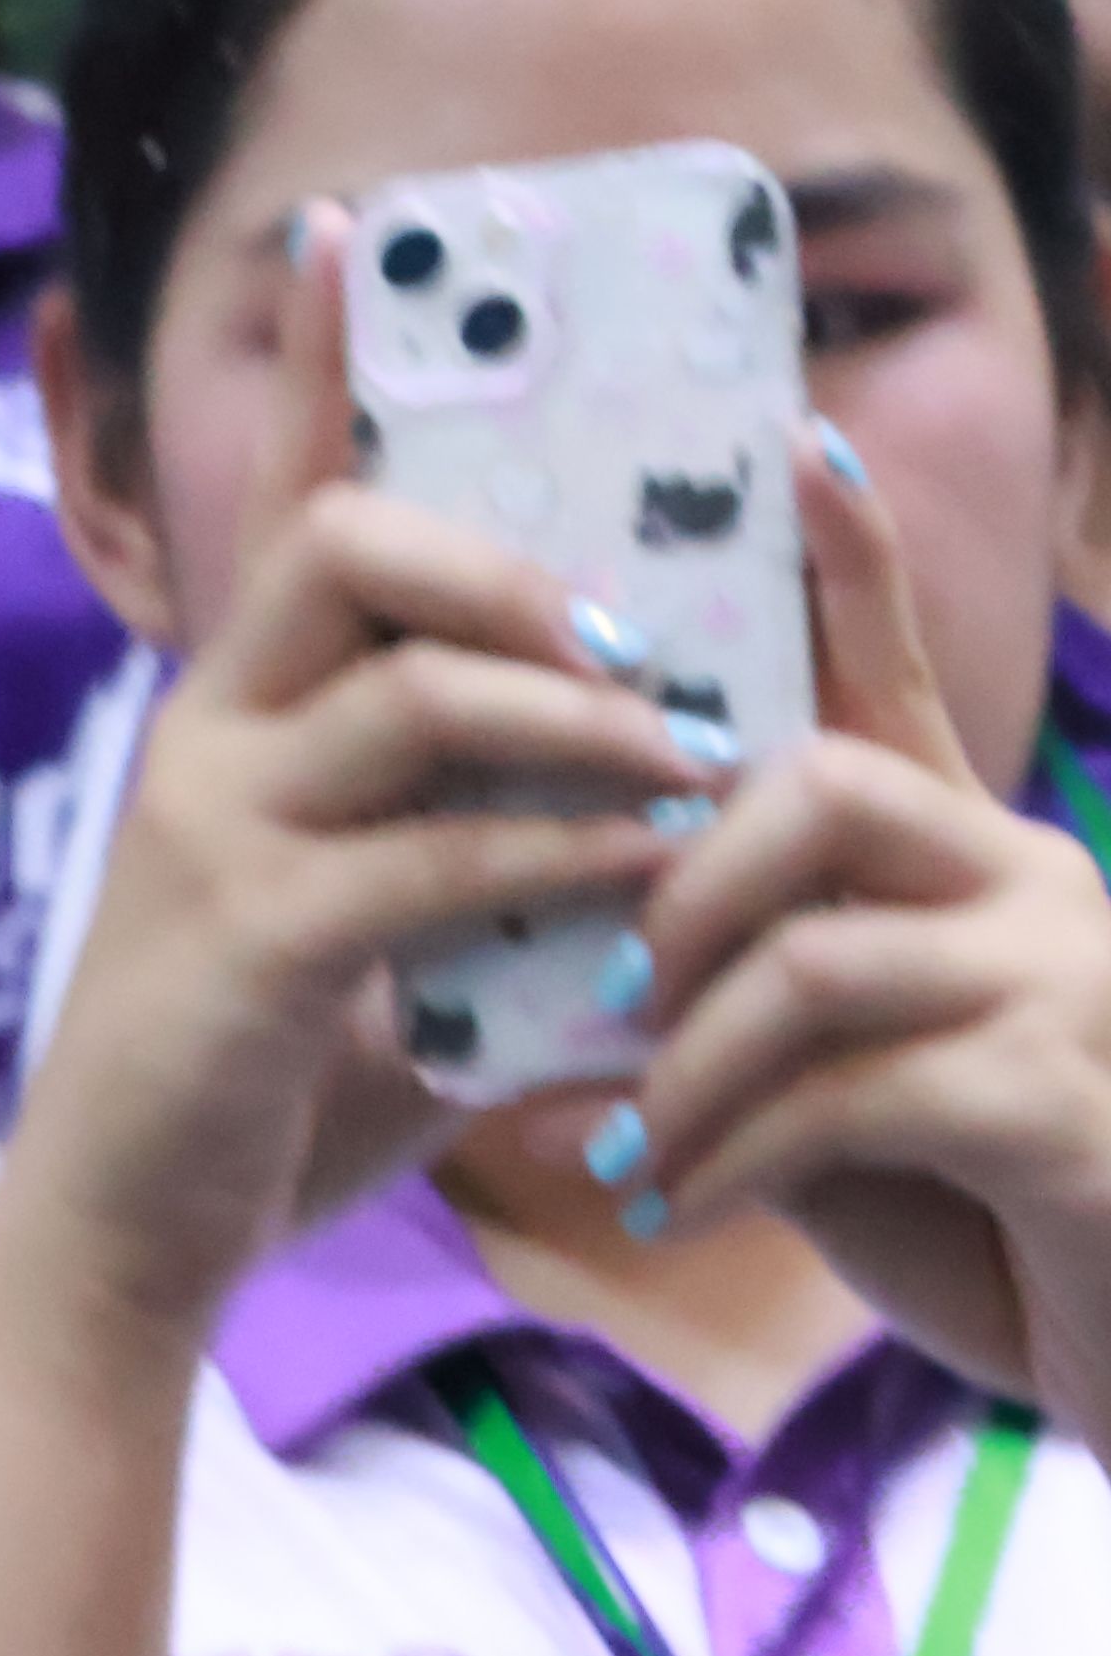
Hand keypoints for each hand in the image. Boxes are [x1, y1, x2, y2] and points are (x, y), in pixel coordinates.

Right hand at [0, 210, 701, 1342]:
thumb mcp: (359, 936)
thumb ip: (461, 858)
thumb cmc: (251, 1085)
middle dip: (512, 563)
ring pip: (413, 688)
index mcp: (229, 717)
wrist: (118, 1227)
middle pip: (346, 544)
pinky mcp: (257, 936)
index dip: (316, 363)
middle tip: (634, 636)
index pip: (272, 498)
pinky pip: (442, 851)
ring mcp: (221, 829)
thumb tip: (627, 824)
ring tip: (684, 761)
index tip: (350, 233)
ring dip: (578, 712)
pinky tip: (642, 880)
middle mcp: (207, 739)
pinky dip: (564, 854)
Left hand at [617, 431, 1110, 1445]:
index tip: (794, 437)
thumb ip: (747, 1011)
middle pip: (825, 788)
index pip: (901, 679)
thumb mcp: (839, 1092)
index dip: (855, 561)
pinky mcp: (1074, 1107)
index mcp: (970, 861)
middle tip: (607, 992)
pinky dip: (733, 1154)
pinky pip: (858, 1095)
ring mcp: (1068, 987)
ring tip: (631, 1139)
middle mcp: (1033, 884)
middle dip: (679, 884)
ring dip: (689, 1059)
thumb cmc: (975, 1219)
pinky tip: (674, 1207)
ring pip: (819, 958)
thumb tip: (592, 1007)